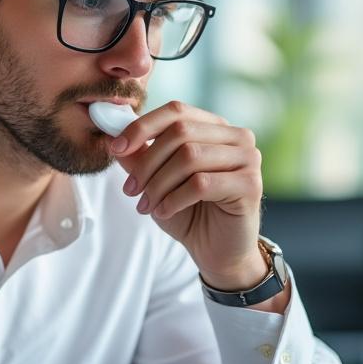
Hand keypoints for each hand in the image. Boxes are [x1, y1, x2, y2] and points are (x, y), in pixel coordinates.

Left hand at [108, 101, 267, 292]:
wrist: (217, 252)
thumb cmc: (189, 212)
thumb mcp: (157, 180)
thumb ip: (139, 156)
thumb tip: (112, 133)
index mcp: (215, 127)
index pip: (176, 111)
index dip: (142, 127)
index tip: (116, 148)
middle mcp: (236, 136)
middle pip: (180, 132)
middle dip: (147, 162)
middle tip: (130, 189)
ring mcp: (248, 158)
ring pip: (190, 156)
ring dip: (159, 183)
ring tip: (146, 205)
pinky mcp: (250, 184)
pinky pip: (201, 183)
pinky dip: (174, 198)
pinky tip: (164, 211)